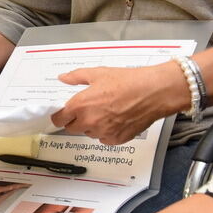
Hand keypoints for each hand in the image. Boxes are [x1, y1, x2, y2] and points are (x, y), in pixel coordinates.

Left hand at [51, 62, 184, 144]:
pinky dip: (106, 132)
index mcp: (80, 105)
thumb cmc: (127, 82)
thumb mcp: (97, 74)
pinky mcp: (117, 139)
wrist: (153, 92)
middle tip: (86, 110)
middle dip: (75, 120)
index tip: (62, 114)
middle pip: (72, 128)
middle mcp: (89, 121)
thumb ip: (76, 77)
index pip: (59, 119)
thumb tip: (63, 78)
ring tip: (105, 112)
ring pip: (89, 133)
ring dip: (91, 126)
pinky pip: (104, 139)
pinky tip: (115, 120)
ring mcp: (103, 132)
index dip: (60, 116)